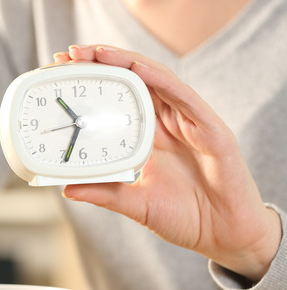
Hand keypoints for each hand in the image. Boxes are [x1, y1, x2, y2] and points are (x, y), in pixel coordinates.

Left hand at [54, 45, 280, 281]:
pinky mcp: (212, 130)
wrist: (225, 236)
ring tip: (98, 53)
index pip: (119, 97)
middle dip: (104, 62)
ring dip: (127, 62)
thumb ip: (104, 193)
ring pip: (157, 80)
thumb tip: (67, 188)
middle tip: (71, 53)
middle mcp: (169, 123)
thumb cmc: (186, 217)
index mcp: (150, 137)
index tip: (63, 70)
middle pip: (135, 80)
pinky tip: (139, 69)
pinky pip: (185, 97)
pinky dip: (161, 80)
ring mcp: (190, 123)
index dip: (95, 82)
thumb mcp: (134, 204)